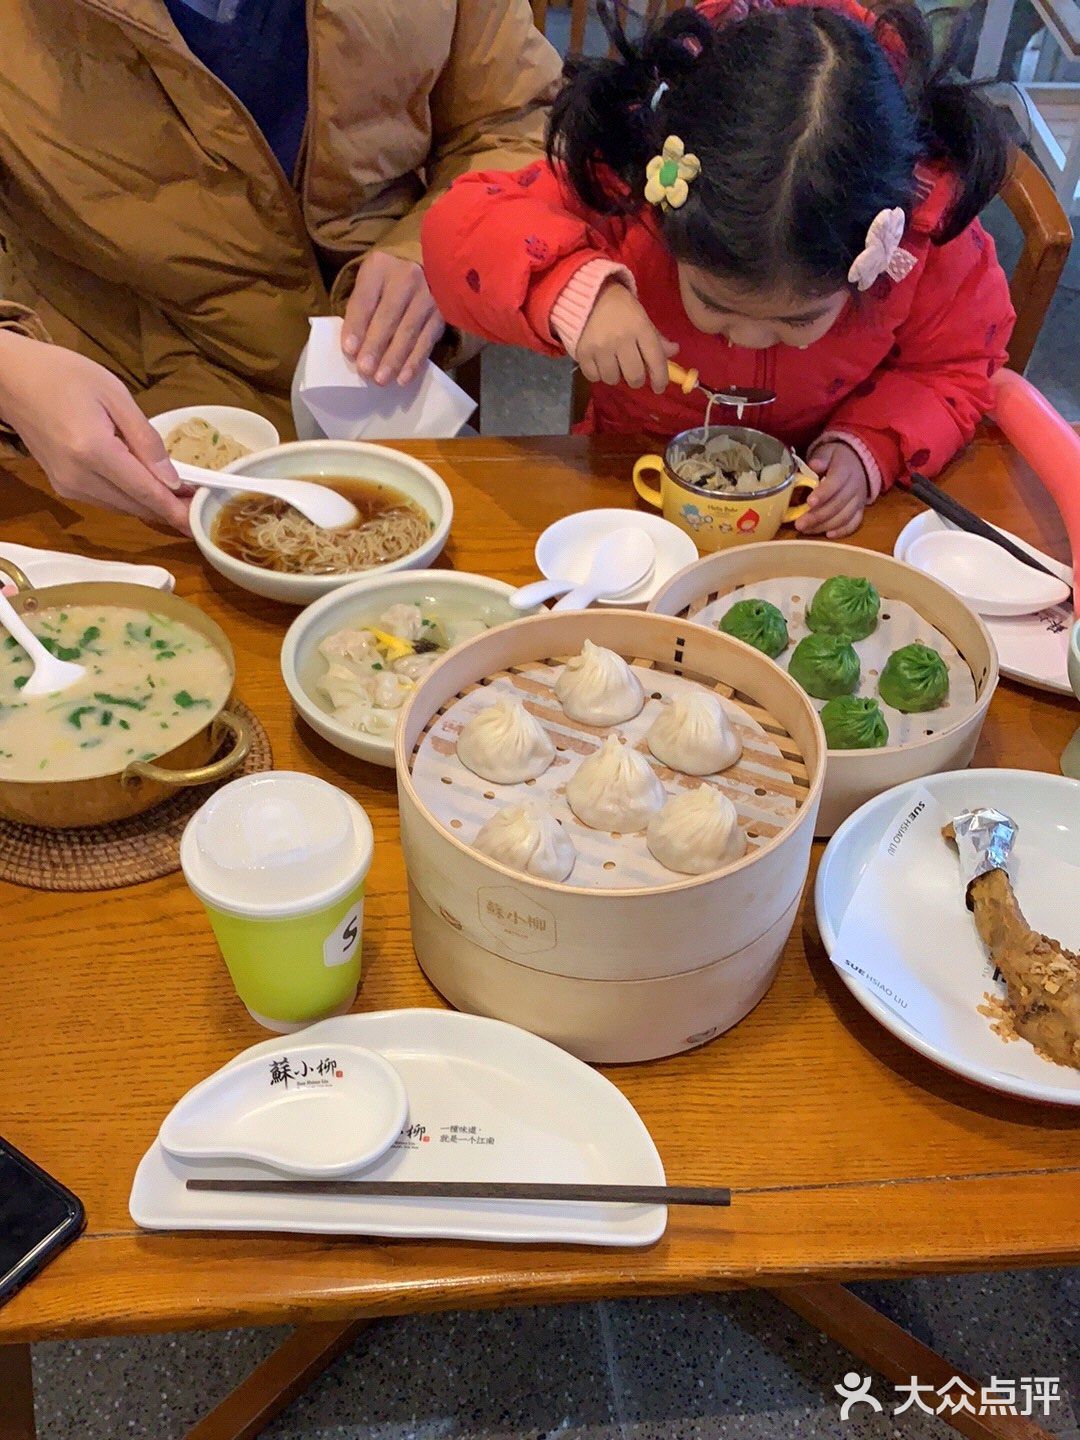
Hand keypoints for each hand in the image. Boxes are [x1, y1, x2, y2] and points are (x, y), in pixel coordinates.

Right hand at [0, 333, 189, 531]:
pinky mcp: (62, 486)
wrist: (10, 378)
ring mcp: (67, 485)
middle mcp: (78, 477)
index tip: (200, 522)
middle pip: (135, 506)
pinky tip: (146, 485)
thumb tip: (172, 479)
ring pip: (121, 507)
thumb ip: (145, 439)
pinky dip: (129, 497)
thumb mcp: (115, 395)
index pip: (144, 492)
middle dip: (168, 508)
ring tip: (179, 494)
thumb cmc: (63, 375)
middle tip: (199, 502)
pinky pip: (105, 500)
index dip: (175, 509)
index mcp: (93, 451)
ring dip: (150, 504)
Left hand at [341, 253, 444, 385]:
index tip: (349, 350)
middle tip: (365, 370)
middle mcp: (406, 277)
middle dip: (375, 346)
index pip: (365, 299)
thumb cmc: (388, 280)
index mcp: (380, 266)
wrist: (429, 267)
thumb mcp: (369, 282)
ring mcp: (428, 295)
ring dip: (394, 359)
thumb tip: (354, 347)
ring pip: (408, 331)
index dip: (357, 326)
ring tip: (381, 379)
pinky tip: (403, 378)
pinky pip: (426, 341)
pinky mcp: (443, 314)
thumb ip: (360, 308)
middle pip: (388, 316)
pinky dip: (414, 362)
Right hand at [576, 283, 677, 392]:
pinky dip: (598, 374)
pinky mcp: (583, 352)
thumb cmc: (619, 305)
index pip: (656, 361)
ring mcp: (600, 347)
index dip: (660, 379)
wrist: (585, 293)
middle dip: (637, 379)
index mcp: (640, 328)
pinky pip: (594, 377)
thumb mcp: (641, 316)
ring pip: (613, 379)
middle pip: (634, 376)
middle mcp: (621, 339)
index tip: (659, 388)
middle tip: (634, 374)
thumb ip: (656, 337)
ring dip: (616, 376)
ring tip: (613, 365)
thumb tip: (673, 352)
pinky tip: (599, 364)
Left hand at [795, 441, 868, 538]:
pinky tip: (828, 535)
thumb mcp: (828, 452)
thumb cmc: (836, 458)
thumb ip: (821, 458)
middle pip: (838, 504)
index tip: (809, 502)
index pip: (835, 483)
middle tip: (799, 524)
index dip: (823, 494)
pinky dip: (842, 531)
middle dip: (817, 516)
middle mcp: (855, 487)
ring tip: (806, 530)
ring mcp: (859, 500)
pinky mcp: (860, 510)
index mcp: (845, 470)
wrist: (859, 462)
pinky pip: (854, 523)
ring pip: (844, 517)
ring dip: (825, 526)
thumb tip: (813, 465)